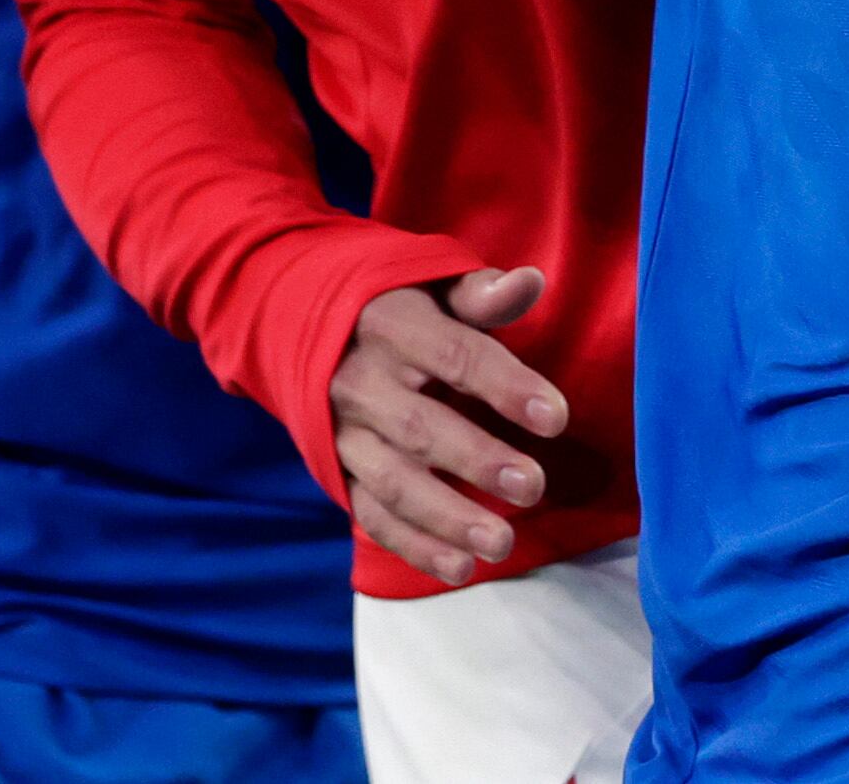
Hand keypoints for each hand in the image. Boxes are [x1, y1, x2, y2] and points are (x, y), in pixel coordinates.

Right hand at [331, 265, 568, 586]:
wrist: (292, 321)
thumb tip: (532, 281)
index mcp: (392, 326)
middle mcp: (361, 382)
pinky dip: (415, 546)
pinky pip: (373, 515)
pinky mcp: (337, 472)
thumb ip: (481, 293)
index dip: (505, 386)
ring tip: (502, 543)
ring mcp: (344, 433)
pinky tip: (461, 567)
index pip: (455, 357)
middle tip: (533, 486)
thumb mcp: (431, 285)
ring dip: (448, 518)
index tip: (556, 417)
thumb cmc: (394, 307)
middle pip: (420, 427)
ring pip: (394, 482)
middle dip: (476, 459)